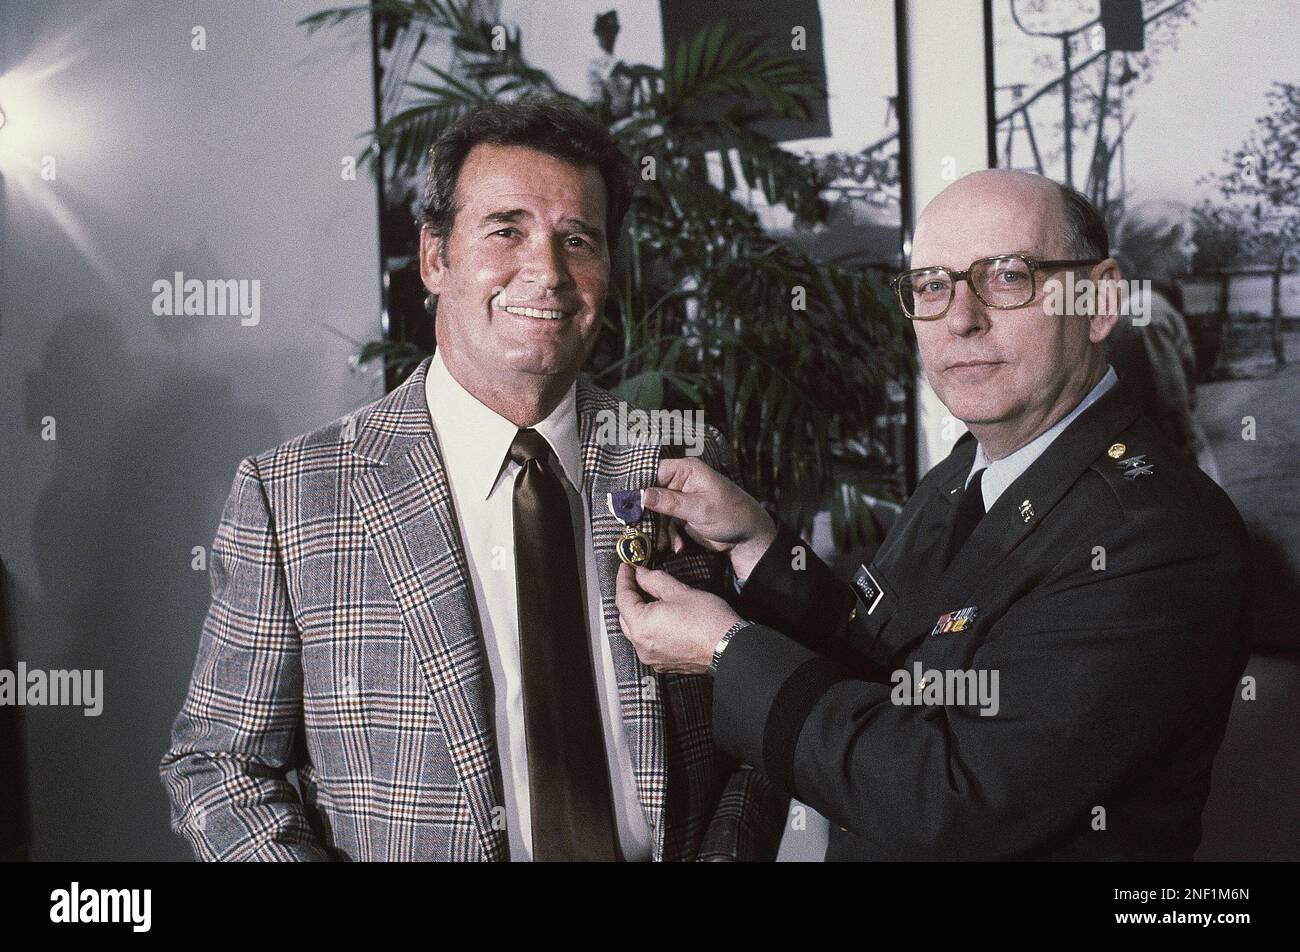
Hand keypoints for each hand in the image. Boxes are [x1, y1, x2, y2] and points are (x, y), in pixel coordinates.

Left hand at [614, 562, 740, 674]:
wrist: (729, 647)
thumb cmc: (707, 620)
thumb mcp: (678, 591)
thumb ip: (653, 580)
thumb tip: (640, 574)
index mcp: (641, 626)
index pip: (622, 598)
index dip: (623, 580)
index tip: (626, 567)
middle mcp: (641, 646)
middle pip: (625, 616)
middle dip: (629, 597)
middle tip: (637, 580)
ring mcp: (652, 657)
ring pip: (636, 631)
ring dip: (639, 614)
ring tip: (650, 598)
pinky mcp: (664, 664)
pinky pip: (649, 643)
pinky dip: (650, 629)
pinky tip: (661, 618)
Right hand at [643, 458, 777, 579]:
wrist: (748, 537)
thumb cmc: (731, 515)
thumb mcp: (699, 509)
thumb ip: (670, 502)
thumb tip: (641, 495)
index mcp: (687, 470)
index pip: (654, 472)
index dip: (640, 487)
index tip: (629, 505)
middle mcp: (681, 482)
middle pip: (651, 494)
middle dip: (648, 515)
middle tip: (641, 530)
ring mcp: (681, 499)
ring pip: (656, 512)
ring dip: (659, 530)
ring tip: (663, 544)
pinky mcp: (682, 516)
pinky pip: (666, 524)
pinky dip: (668, 536)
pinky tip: (677, 546)